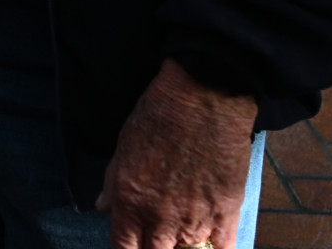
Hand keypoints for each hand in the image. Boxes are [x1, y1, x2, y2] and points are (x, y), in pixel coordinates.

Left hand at [97, 59, 259, 248]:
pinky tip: (211, 236)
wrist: (204, 97)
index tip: (132, 246)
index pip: (123, 248)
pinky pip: (222, 247)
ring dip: (184, 243)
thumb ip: (113, 183)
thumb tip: (105, 207)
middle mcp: (161, 218)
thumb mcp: (123, 146)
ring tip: (183, 229)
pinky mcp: (227, 212)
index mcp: (131, 202)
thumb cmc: (159, 115)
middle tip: (158, 238)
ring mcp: (195, 218)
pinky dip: (215, 245)